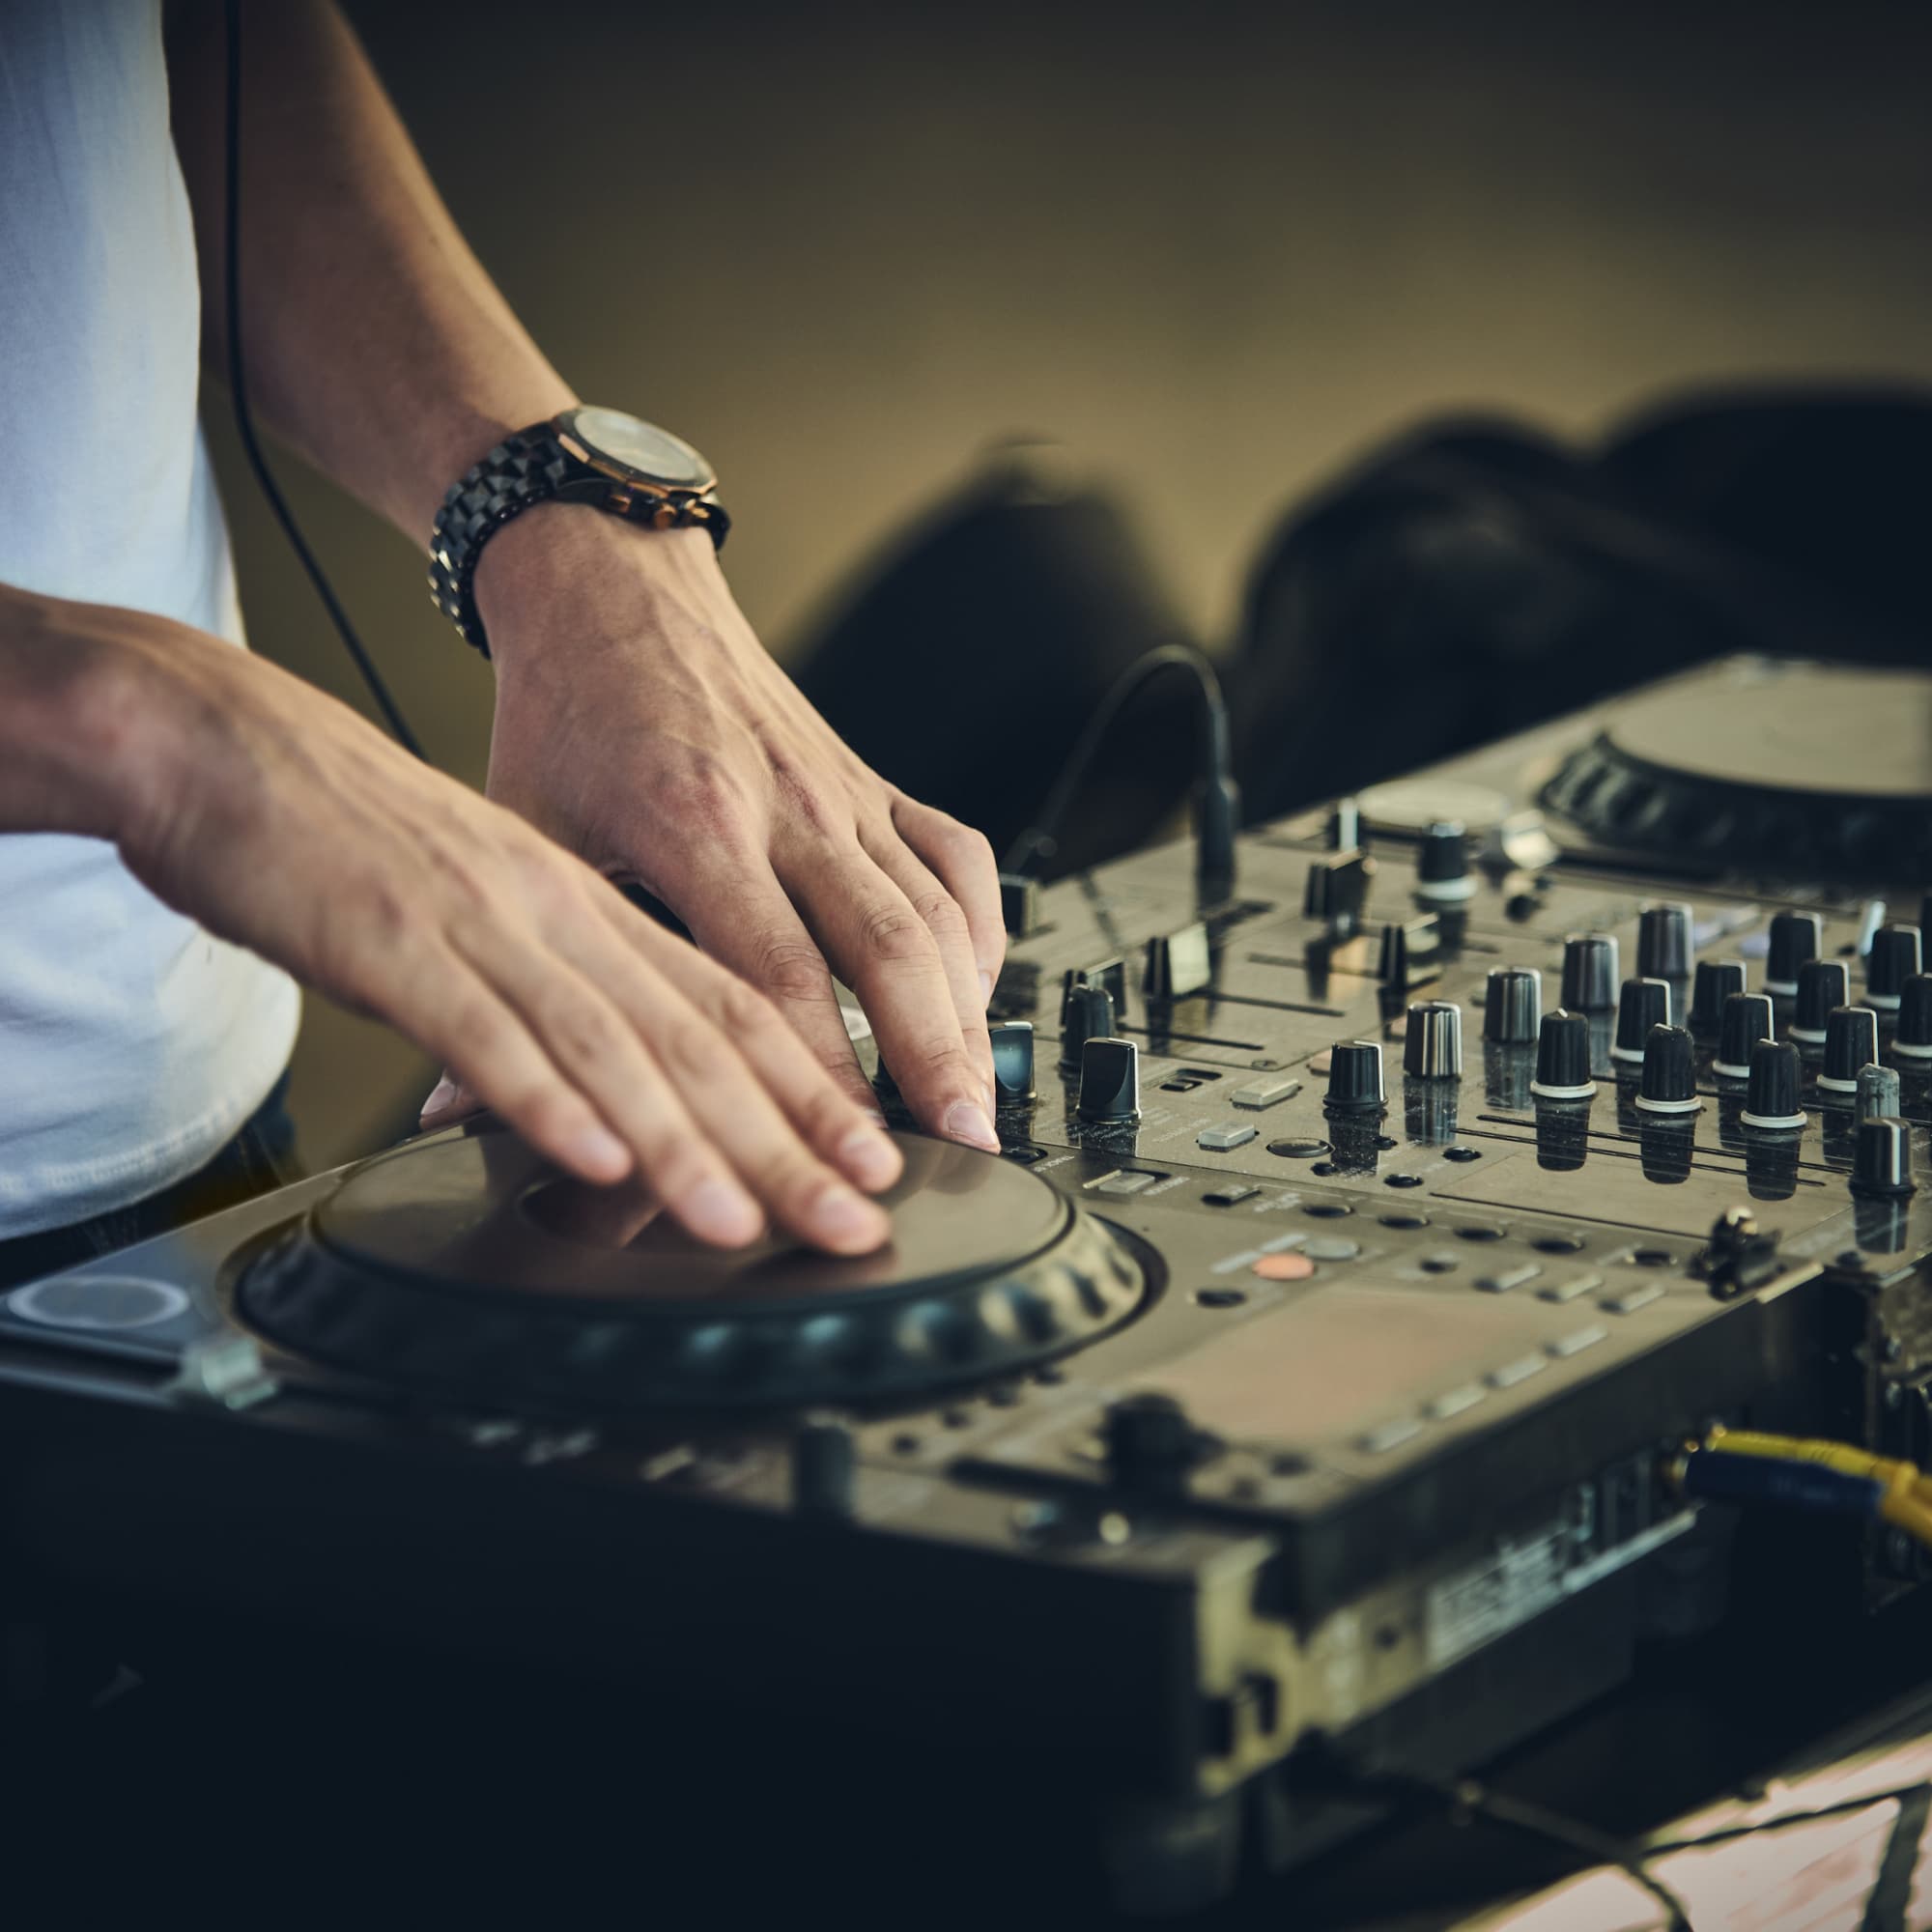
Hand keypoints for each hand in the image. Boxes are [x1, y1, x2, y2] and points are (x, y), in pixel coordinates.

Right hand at [58, 596, 902, 1252]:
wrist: (219, 736)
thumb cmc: (351, 828)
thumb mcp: (488, 900)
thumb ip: (554, 989)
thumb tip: (615, 1096)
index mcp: (589, 901)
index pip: (733, 1002)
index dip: (812, 1087)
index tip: (871, 1160)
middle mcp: (559, 910)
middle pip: (700, 1034)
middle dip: (790, 1138)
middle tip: (856, 1217)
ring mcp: (481, 922)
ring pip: (610, 1040)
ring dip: (686, 1141)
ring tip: (747, 1218)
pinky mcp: (389, 937)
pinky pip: (484, 1026)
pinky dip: (545, 1098)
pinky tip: (593, 1157)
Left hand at [472, 509, 1005, 1149]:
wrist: (613, 589)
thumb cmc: (568, 715)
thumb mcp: (526, 838)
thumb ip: (512, 975)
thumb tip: (448, 1110)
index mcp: (693, 822)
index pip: (778, 971)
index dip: (822, 1071)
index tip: (840, 1148)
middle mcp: (785, 804)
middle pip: (885, 946)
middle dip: (932, 1057)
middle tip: (960, 1145)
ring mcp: (839, 788)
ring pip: (934, 908)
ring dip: (967, 1011)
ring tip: (979, 1101)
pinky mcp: (870, 775)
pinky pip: (954, 853)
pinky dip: (978, 927)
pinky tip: (974, 992)